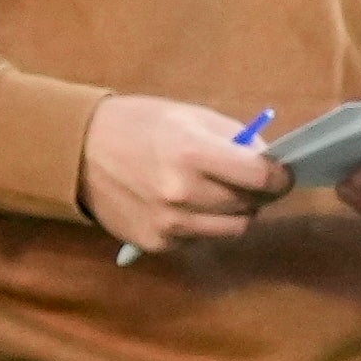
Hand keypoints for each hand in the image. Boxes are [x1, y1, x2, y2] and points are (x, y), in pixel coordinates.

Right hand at [80, 96, 290, 255]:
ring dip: (235, 214)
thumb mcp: (192, 116)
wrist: (78, 153)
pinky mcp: (155, 244)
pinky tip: (189, 207)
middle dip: (258, 194)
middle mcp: (183, 194)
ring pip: (231, 230)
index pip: (261, 177)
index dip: (280, 176)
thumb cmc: (141, 125)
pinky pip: (201, 240)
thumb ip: (235, 140)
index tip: (282, 173)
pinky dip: (205, 226)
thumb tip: (269, 163)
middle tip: (249, 181)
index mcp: (194, 154)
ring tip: (221, 195)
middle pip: (250, 206)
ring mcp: (168, 224)